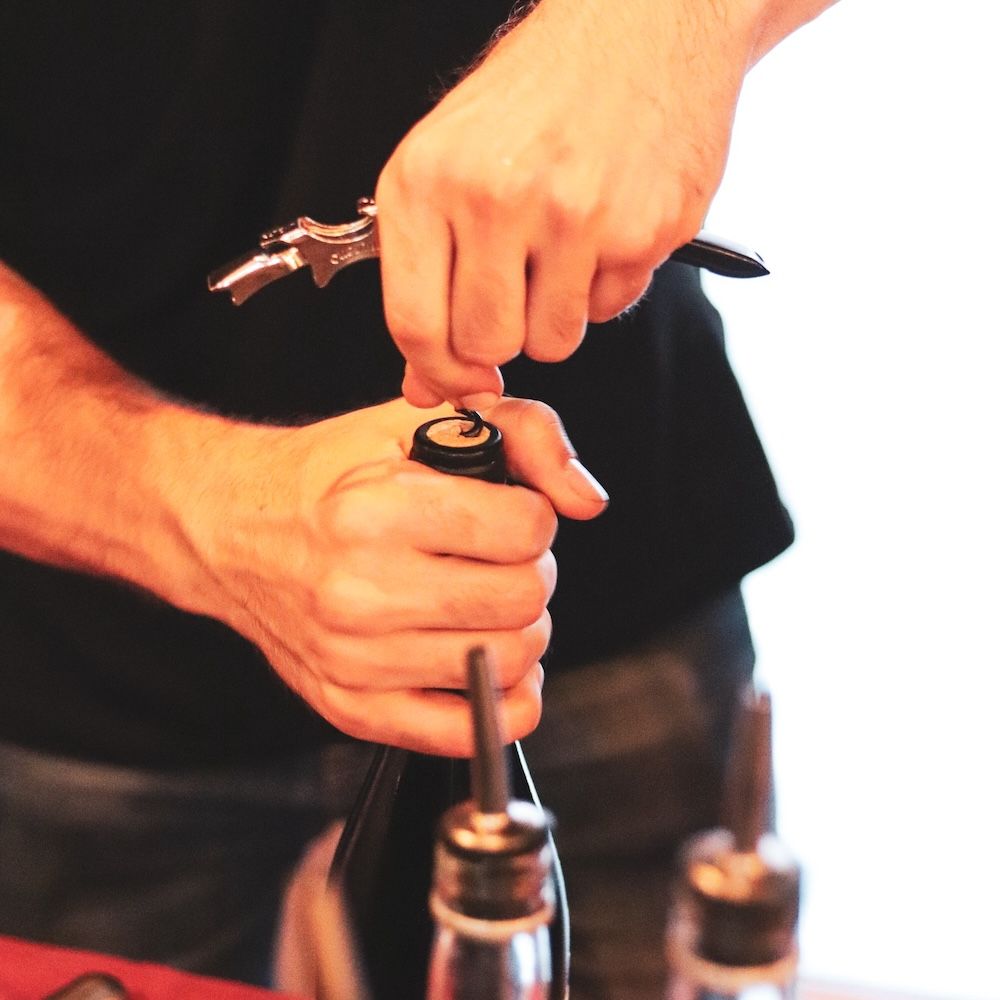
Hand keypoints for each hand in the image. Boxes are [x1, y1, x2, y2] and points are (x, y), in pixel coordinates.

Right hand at [182, 396, 607, 755]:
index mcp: (376, 510)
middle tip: (496, 560)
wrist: (234, 531)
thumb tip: (588, 501)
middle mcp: (361, 591)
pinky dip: (503, 700)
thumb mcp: (417, 421)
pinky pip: (471, 730)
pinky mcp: (352, 707)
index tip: (504, 514)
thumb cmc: (331, 475)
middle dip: (530, 573)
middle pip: (525, 600)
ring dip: (516, 629)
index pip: (528, 530)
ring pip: (508, 663)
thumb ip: (522, 433)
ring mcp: (355, 659)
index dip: (532, 516)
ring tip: (481, 601)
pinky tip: (485, 662)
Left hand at [375, 0, 757, 407]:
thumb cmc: (541, 92)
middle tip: (518, 290)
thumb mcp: (451, 165)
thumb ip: (428, 276)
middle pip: (488, 342)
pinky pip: (610, 309)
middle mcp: (497, 197)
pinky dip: (607, 283)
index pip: (413, 322)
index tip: (457, 377)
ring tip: (565, 246)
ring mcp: (575, 214)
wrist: (645, 20)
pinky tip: (607, 224)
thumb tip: (425, 383)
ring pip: (553, 341)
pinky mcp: (644, 229)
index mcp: (428, 179)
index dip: (437, 370)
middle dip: (503, 336)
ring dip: (557, 314)